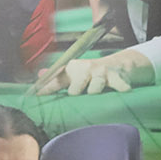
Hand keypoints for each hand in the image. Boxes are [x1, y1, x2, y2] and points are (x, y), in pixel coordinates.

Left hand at [35, 50, 153, 94]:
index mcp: (72, 69)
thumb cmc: (89, 73)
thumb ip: (54, 79)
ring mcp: (102, 72)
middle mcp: (86, 68)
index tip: (36, 94)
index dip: (46, 89)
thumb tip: (38, 75)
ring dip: (95, 92)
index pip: (56, 80)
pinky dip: (122, 87)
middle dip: (76, 93)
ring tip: (97, 91)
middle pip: (75, 90)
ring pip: (94, 89)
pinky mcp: (117, 76)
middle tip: (79, 92)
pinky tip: (124, 90)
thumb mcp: (71, 74)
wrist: (117, 64)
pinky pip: (119, 85)